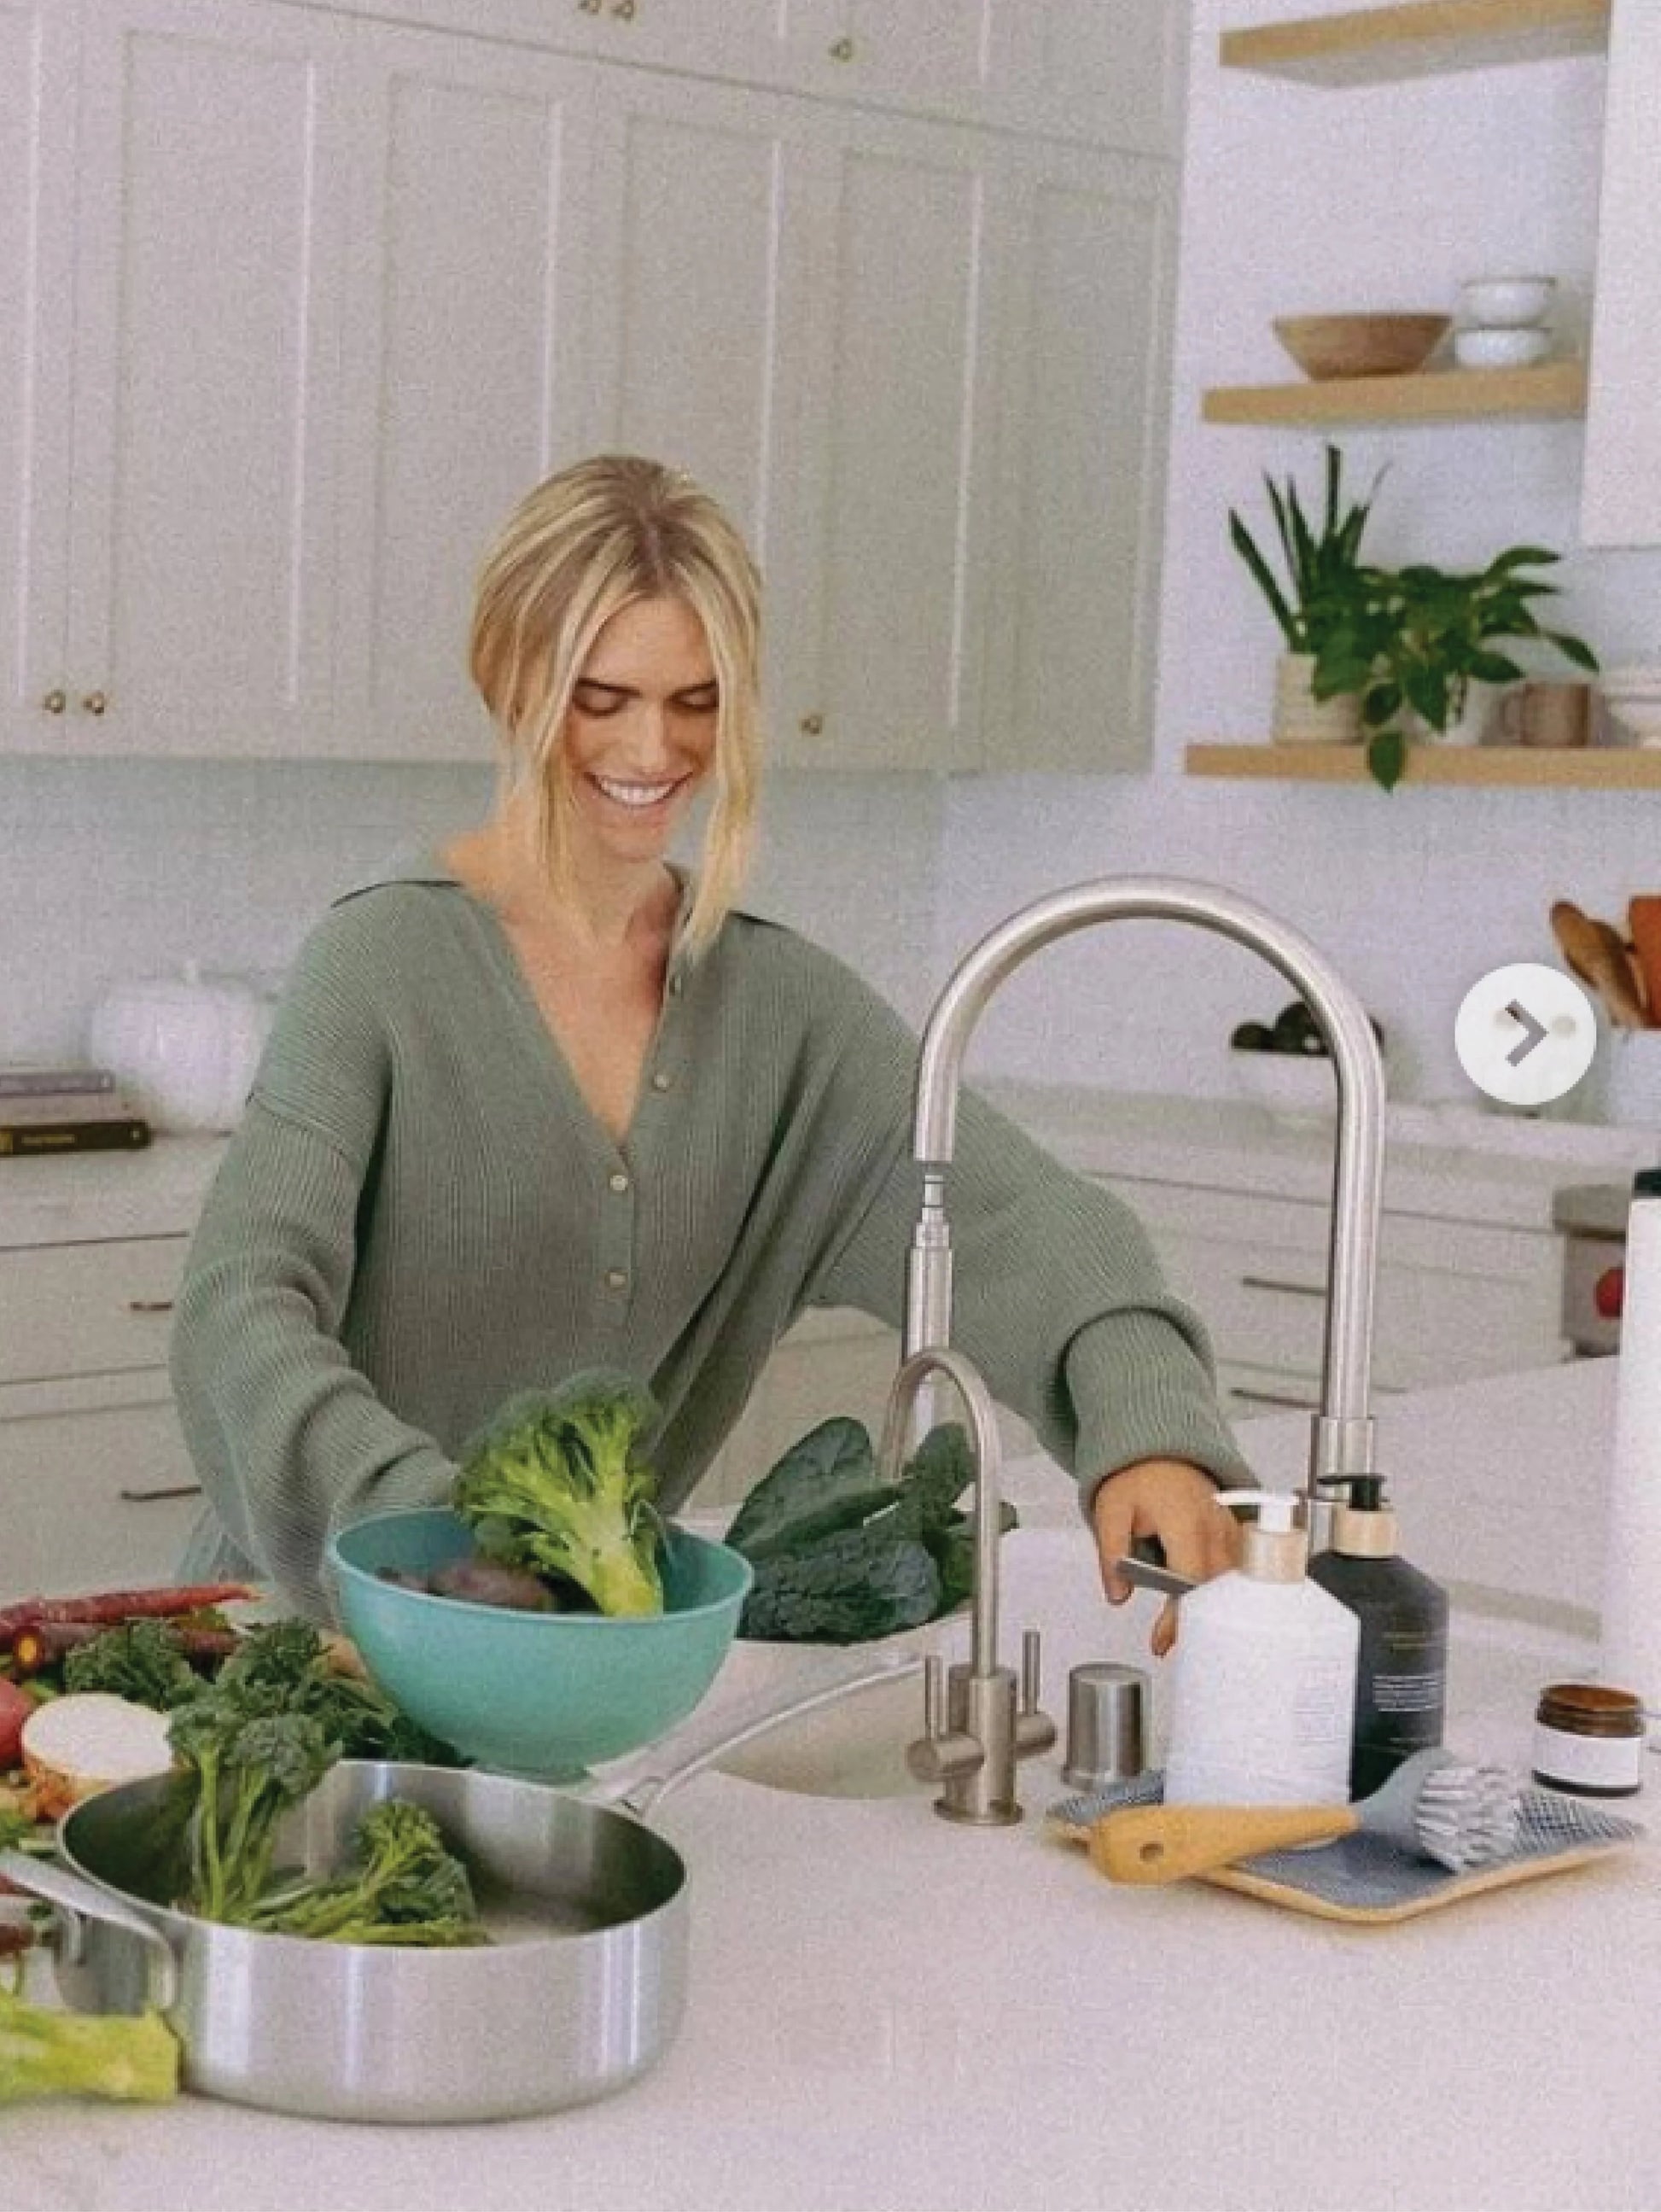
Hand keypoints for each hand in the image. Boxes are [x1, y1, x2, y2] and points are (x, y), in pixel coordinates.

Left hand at [1090, 1458, 1241, 1656]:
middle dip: (1196, 1620)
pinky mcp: (1234, 1532)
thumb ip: (1111, 1553)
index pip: (1190, 1581)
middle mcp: (1215, 1526)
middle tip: (1168, 1641)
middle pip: (1217, 1588)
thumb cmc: (1138, 1477)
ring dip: (1213, 1608)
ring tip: (1184, 1628)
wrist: (1160, 1450)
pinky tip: (1206, 1605)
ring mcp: (1229, 1529)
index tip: (1162, 1640)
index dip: (1178, 1616)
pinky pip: (1238, 1569)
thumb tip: (1116, 1593)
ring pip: (1233, 1582)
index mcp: (1186, 1521)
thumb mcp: (1111, 1511)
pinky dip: (1225, 1590)